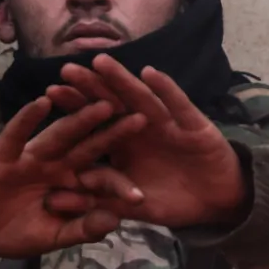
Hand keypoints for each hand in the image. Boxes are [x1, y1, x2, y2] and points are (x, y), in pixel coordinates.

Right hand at [0, 96, 144, 258]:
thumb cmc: (18, 233)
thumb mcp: (56, 237)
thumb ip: (83, 229)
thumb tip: (114, 220)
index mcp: (74, 184)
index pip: (102, 180)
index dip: (121, 186)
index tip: (141, 197)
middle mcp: (57, 166)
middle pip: (90, 147)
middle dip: (114, 134)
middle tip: (143, 118)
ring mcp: (31, 158)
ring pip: (60, 136)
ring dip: (80, 120)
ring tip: (103, 105)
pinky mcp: (4, 157)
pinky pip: (16, 135)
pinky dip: (27, 120)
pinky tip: (42, 102)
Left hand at [47, 56, 246, 228]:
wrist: (218, 205)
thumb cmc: (174, 201)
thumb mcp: (131, 206)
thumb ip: (96, 201)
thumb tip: (53, 201)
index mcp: (125, 145)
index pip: (96, 121)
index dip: (75, 106)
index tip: (50, 92)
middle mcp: (143, 129)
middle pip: (114, 103)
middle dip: (92, 86)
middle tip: (68, 68)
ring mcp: (170, 125)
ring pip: (142, 99)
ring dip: (122, 81)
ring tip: (101, 62)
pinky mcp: (195, 127)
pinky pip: (179, 106)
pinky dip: (166, 90)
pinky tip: (151, 73)